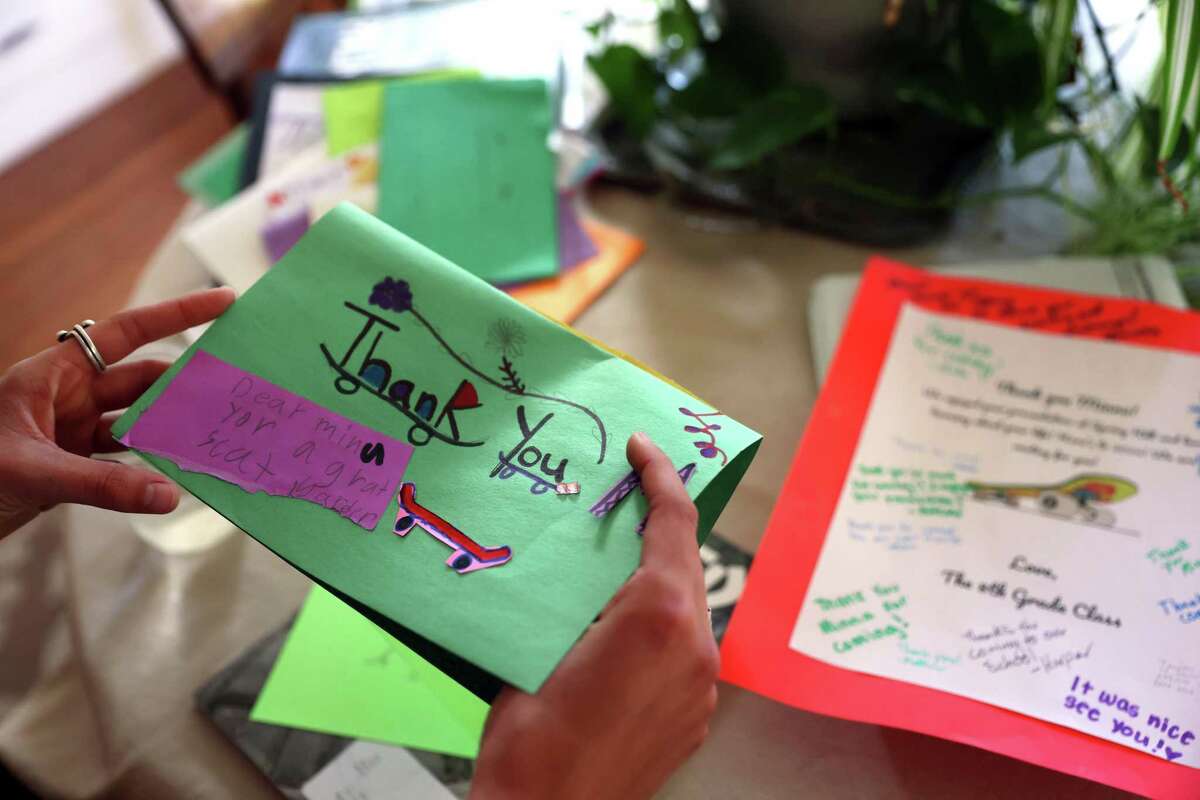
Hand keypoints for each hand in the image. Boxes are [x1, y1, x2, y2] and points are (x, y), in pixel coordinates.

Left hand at [0, 288, 235, 537]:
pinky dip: (149, 467)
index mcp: (53, 374)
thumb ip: (102, 486)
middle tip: (233, 392)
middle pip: (140, 379)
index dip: (177, 314)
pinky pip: (123, 459)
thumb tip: (170, 496)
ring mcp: (69, 431)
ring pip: (136, 421)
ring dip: (170, 429)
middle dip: (184, 384)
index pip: (126, 332)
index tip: (224, 302)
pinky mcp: (70, 467)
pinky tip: (178, 475)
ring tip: (215, 435)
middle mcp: (66, 396)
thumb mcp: (31, 472)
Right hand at [471, 432, 717, 799]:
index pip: (673, 523)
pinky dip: (663, 627)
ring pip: (689, 608)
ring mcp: (702, 688)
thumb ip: (578, 596)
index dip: (659, 476)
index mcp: (658, 615)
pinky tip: (624, 631)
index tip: (643, 448)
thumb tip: (584, 563)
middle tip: (625, 499)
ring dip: (660, 579)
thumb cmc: (528, 737)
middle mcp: (696, 647)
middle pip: (686, 563)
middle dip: (658, 526)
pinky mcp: (696, 718)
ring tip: (618, 570)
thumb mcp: (539, 642)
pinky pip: (688, 651)